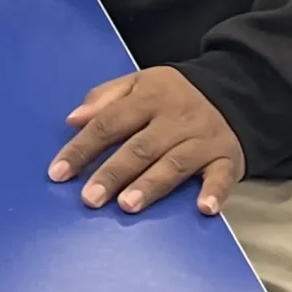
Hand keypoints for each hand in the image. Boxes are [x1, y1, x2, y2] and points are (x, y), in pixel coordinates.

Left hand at [49, 68, 244, 214]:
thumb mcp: (138, 83)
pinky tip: (203, 208)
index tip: (58, 173)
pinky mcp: (227, 157)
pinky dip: (214, 192)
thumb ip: (103, 98)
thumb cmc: (172, 95)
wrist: (233, 91)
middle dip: (113, 173)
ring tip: (127, 205)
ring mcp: (203, 139)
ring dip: (150, 185)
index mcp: (148, 97)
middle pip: (139, 147)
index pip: (108, 123)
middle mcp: (175, 118)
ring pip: (173, 163)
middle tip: (90, 198)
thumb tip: (73, 119)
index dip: (82, 148)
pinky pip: (222, 176)